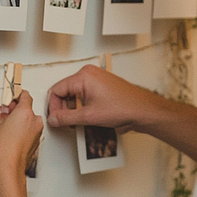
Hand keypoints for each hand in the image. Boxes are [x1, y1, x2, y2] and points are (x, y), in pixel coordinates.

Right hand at [0, 91, 42, 178]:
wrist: (10, 165)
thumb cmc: (4, 148)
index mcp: (25, 112)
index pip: (24, 95)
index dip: (16, 95)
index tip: (12, 96)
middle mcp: (34, 120)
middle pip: (27, 107)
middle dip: (16, 109)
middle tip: (6, 114)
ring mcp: (37, 131)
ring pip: (29, 119)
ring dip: (21, 120)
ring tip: (8, 127)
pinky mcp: (37, 140)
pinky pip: (31, 129)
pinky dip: (24, 129)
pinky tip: (13, 135)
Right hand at [47, 64, 196, 160]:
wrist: (143, 110)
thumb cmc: (123, 108)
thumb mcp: (89, 116)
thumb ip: (66, 118)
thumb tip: (53, 119)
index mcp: (83, 76)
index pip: (57, 90)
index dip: (53, 107)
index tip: (55, 119)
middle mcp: (88, 73)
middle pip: (64, 91)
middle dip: (63, 108)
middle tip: (66, 123)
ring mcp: (96, 78)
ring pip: (74, 94)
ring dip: (73, 108)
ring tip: (78, 121)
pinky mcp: (101, 85)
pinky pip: (84, 94)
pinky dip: (82, 105)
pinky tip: (87, 117)